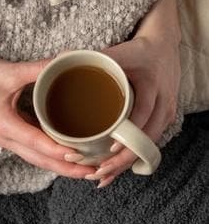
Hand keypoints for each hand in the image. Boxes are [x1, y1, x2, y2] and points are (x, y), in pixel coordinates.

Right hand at [0, 56, 98, 177]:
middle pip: (41, 161)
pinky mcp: (9, 135)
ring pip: (38, 160)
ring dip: (61, 166)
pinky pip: (33, 151)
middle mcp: (7, 138)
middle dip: (67, 169)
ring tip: (85, 168)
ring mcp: (7, 139)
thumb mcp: (10, 71)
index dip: (61, 152)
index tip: (82, 156)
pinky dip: (51, 156)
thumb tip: (66, 60)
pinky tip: (67, 154)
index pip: (38, 144)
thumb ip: (39, 68)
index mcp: (6, 126)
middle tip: (94, 172)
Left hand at [86, 33, 179, 186]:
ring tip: (100, 175)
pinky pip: (149, 144)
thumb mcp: (118, 52)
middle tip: (97, 170)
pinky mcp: (162, 120)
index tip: (111, 147)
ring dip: (125, 163)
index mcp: (150, 86)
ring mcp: (165, 114)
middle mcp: (162, 103)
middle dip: (122, 159)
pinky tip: (114, 170)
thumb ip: (91, 57)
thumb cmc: (137, 51)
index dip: (128, 133)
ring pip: (148, 147)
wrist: (164, 48)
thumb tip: (57, 61)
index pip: (142, 114)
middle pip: (146, 140)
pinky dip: (132, 158)